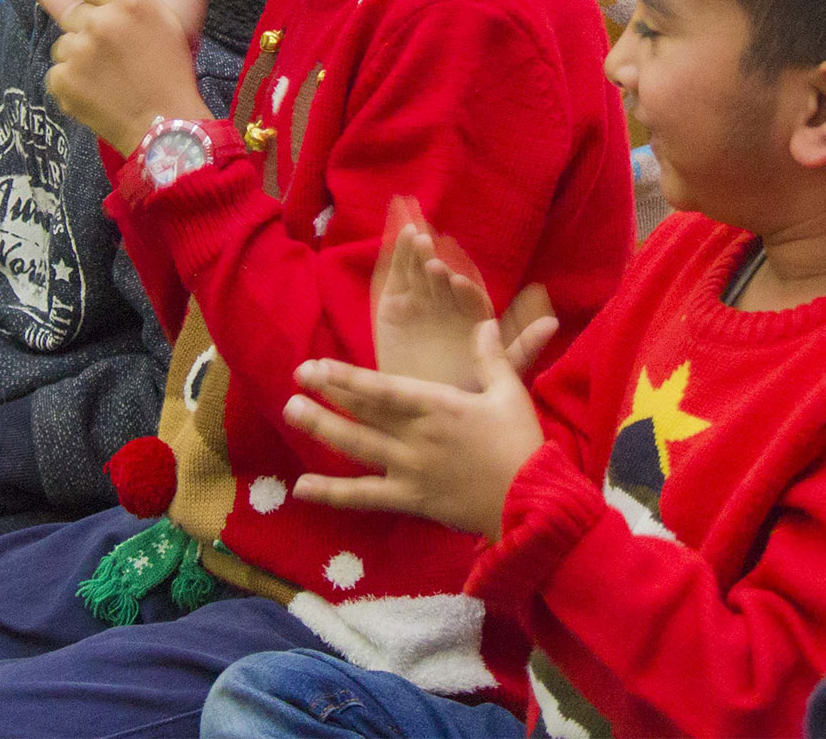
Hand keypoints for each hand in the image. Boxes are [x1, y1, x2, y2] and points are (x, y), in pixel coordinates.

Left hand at [0, 0, 211, 153]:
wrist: (162, 125)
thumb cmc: (167, 69)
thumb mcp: (162, 17)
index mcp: (129, 0)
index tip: (108, 12)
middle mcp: (100, 21)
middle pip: (74, 10)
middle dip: (88, 27)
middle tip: (115, 53)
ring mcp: (77, 52)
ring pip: (65, 42)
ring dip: (79, 56)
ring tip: (110, 75)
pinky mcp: (62, 79)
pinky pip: (58, 70)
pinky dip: (73, 81)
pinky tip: (98, 91)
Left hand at [288, 318, 546, 536]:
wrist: (533, 502)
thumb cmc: (522, 443)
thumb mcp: (510, 393)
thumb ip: (492, 356)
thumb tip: (483, 322)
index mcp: (438, 406)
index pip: (383, 389)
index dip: (347, 377)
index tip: (318, 365)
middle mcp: (417, 437)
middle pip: (363, 413)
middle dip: (327, 394)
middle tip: (295, 379)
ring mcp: (410, 470)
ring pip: (357, 448)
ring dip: (322, 428)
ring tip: (292, 412)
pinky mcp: (411, 500)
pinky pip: (364, 498)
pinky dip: (332, 494)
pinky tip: (300, 487)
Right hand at [371, 209, 557, 391]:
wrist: (419, 411)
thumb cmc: (463, 392)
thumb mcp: (499, 373)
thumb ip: (523, 347)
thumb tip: (553, 322)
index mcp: (472, 317)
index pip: (471, 300)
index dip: (467, 291)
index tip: (461, 285)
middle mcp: (447, 304)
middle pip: (443, 280)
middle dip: (440, 268)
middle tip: (435, 262)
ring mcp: (419, 301)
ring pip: (421, 272)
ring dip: (419, 253)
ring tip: (419, 238)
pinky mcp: (392, 304)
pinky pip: (396, 274)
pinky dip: (399, 254)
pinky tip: (405, 231)